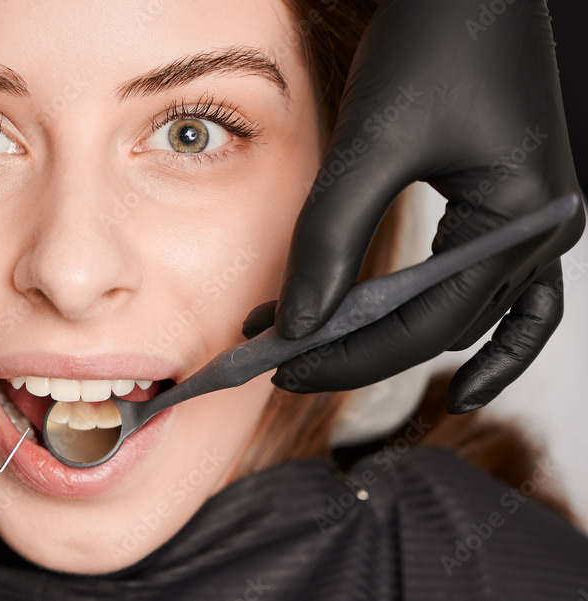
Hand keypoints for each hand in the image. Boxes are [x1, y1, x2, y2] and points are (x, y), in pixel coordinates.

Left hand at [243, 0, 584, 411]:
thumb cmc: (432, 41)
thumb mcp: (371, 145)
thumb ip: (330, 238)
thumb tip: (293, 325)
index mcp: (521, 218)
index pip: (425, 323)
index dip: (347, 354)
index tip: (282, 369)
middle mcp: (542, 232)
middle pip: (441, 326)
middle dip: (358, 348)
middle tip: (282, 364)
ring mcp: (535, 225)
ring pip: (464, 317)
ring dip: (392, 341)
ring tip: (326, 364)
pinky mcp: (512, 211)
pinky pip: (511, 300)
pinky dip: (486, 340)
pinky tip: (462, 382)